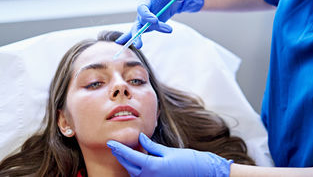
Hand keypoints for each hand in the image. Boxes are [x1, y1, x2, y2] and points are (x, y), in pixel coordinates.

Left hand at [107, 133, 231, 176]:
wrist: (202, 173)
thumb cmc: (188, 161)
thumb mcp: (168, 151)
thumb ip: (151, 146)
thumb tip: (140, 138)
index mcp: (153, 167)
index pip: (130, 157)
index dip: (119, 149)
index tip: (110, 142)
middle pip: (129, 166)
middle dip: (121, 155)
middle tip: (114, 145)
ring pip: (133, 172)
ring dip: (128, 162)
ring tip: (123, 150)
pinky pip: (141, 175)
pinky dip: (136, 167)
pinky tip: (135, 159)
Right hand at [115, 0, 203, 47]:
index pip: (142, 8)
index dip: (147, 15)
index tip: (155, 21)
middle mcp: (142, 8)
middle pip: (138, 20)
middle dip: (138, 31)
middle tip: (140, 41)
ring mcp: (143, 18)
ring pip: (140, 28)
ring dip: (140, 37)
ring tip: (139, 45)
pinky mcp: (146, 25)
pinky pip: (138, 32)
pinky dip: (130, 37)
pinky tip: (121, 43)